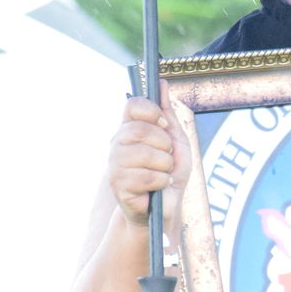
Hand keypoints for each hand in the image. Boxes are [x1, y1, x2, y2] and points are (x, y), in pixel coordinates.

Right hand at [108, 83, 190, 231]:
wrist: (165, 208)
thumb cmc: (169, 173)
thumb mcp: (175, 140)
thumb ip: (168, 113)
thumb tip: (162, 83)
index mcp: (130, 128)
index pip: (133, 105)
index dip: (153, 113)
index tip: (165, 125)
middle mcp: (118, 143)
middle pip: (139, 129)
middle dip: (163, 144)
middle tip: (167, 156)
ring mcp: (115, 164)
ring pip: (144, 154)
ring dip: (164, 165)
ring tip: (164, 172)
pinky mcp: (118, 185)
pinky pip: (146, 176)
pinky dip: (161, 181)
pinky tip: (159, 185)